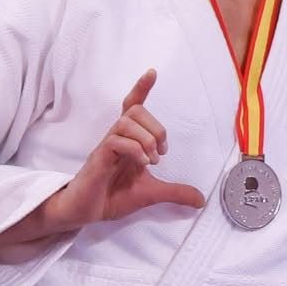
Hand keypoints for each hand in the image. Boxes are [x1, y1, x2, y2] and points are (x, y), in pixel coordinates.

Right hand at [0, 71, 204, 246]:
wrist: (86, 213)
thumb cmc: (112, 197)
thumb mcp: (152, 194)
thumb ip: (175, 193)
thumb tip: (200, 200)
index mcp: (128, 141)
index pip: (133, 106)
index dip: (142, 88)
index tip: (152, 72)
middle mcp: (116, 138)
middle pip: (135, 110)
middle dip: (156, 127)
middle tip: (162, 152)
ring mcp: (106, 147)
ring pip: (126, 121)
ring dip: (147, 138)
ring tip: (152, 160)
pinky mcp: (98, 159)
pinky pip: (116, 141)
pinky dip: (135, 150)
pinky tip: (143, 164)